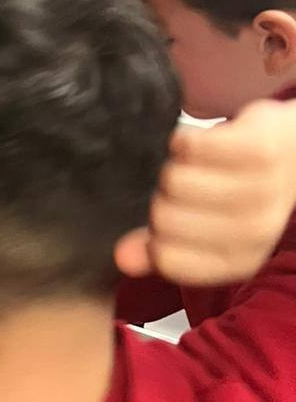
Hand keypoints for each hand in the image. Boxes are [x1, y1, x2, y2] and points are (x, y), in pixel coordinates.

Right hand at [116, 101, 295, 286]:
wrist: (295, 151)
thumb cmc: (244, 190)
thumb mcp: (205, 229)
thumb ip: (158, 248)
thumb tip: (122, 256)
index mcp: (240, 260)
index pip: (167, 259)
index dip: (153, 236)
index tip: (172, 218)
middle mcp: (256, 231)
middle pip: (163, 218)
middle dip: (163, 198)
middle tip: (188, 187)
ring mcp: (262, 189)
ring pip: (173, 181)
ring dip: (174, 166)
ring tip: (197, 166)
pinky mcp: (260, 149)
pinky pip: (190, 146)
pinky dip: (184, 140)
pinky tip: (201, 144)